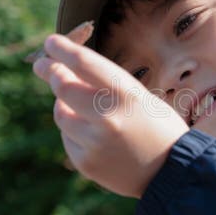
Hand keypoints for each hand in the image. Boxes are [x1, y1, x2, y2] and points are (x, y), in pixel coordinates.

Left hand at [32, 34, 188, 197]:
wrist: (172, 172)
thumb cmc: (158, 127)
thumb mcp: (140, 96)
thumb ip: (105, 85)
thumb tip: (64, 68)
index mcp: (127, 95)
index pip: (85, 63)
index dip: (63, 49)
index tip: (51, 42)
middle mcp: (108, 117)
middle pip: (62, 86)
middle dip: (51, 71)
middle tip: (43, 64)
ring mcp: (94, 143)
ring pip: (61, 113)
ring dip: (64, 104)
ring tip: (82, 107)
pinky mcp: (86, 162)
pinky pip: (68, 137)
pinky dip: (75, 131)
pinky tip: (96, 135)